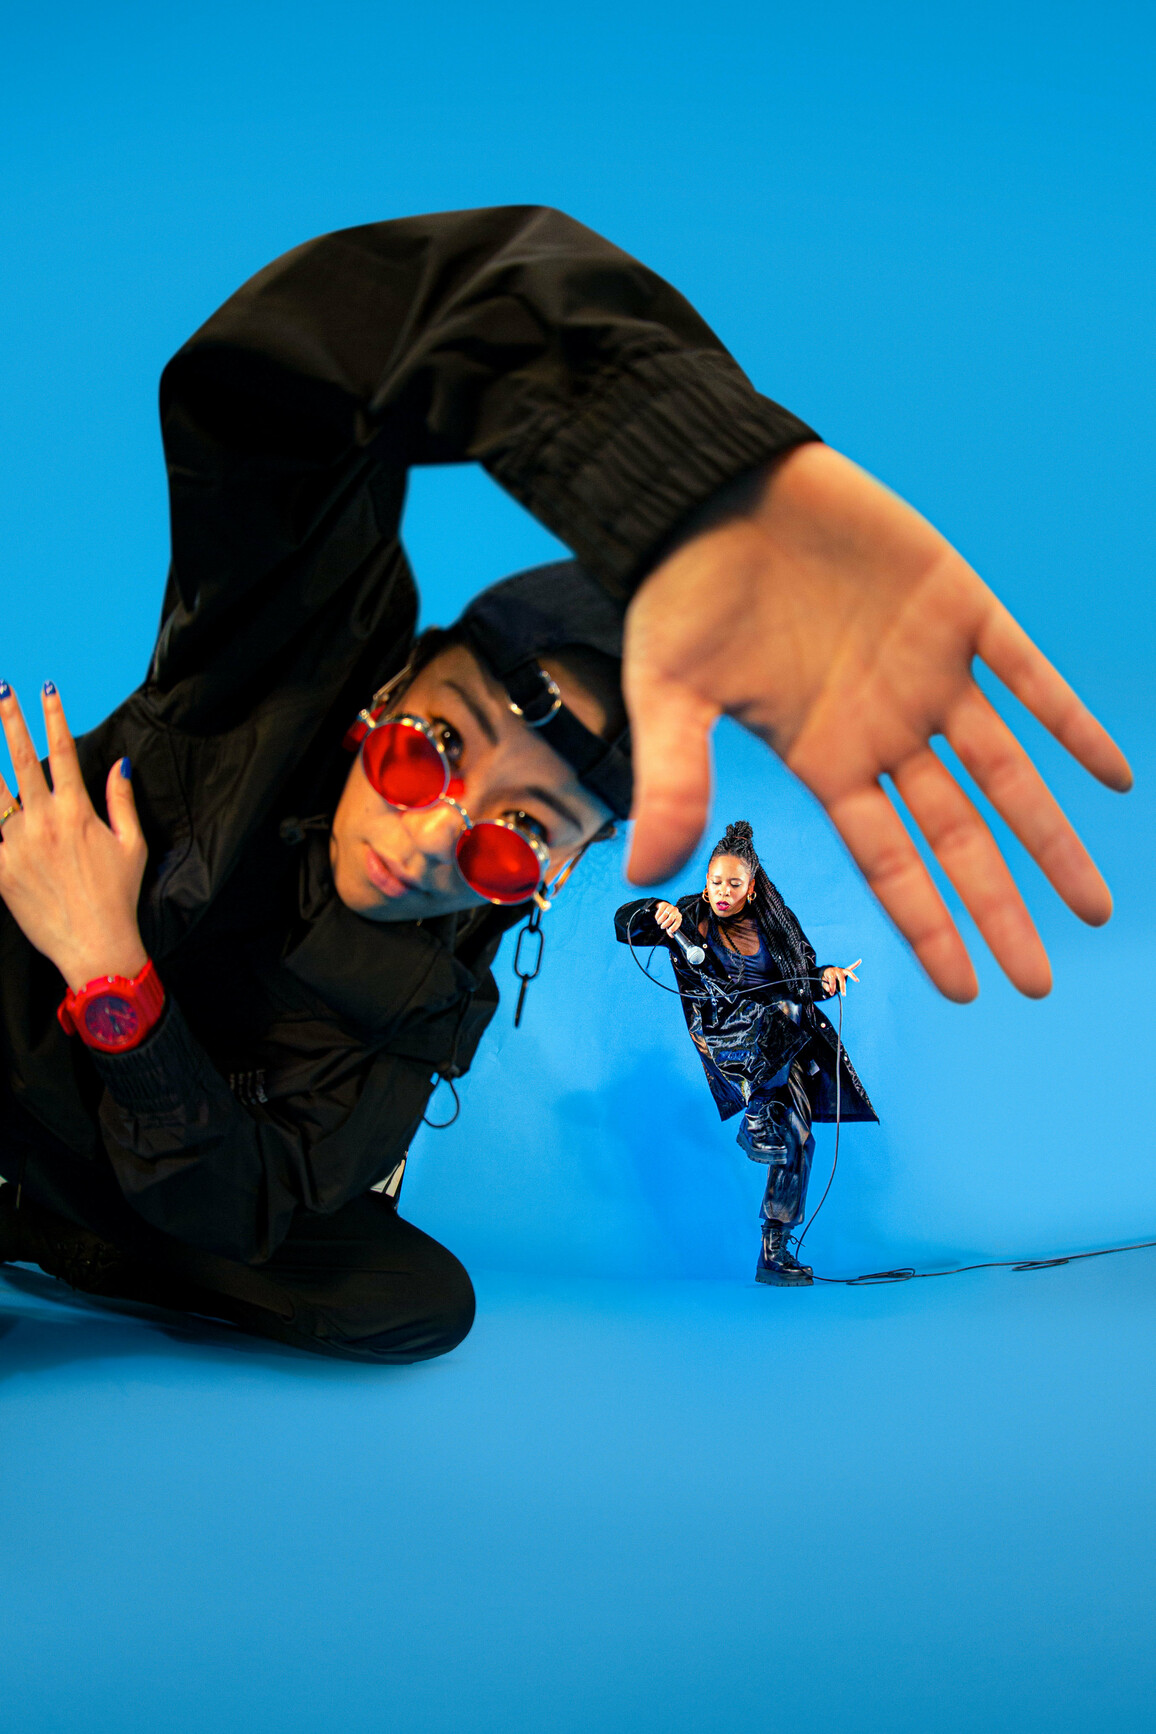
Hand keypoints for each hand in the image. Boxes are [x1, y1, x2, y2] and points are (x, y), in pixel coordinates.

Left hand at [0, 683, 147, 990]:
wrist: (95, 945)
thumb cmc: (119, 897)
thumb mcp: (132, 845)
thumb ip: (121, 800)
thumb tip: (119, 764)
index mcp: (77, 813)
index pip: (63, 752)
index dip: (54, 717)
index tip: (47, 688)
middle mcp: (43, 822)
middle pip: (20, 761)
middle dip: (9, 722)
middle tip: (0, 693)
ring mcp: (16, 846)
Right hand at [623, 443, 1131, 1001]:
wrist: (710, 489)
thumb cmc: (681, 594)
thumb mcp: (666, 696)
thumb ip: (672, 782)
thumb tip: (647, 875)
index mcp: (825, 759)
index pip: (889, 860)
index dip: (928, 925)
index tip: (966, 987)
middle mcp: (884, 729)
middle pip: (956, 836)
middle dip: (998, 907)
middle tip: (1039, 981)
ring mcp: (925, 672)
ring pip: (1003, 770)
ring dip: (1048, 834)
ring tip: (1092, 901)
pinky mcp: (955, 604)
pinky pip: (1027, 671)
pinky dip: (1070, 720)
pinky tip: (1113, 772)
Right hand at [653, 899, 682, 934]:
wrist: (663, 908)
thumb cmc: (668, 917)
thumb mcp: (670, 924)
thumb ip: (670, 930)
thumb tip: (672, 936)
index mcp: (679, 916)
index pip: (678, 922)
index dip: (673, 927)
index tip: (669, 931)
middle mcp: (676, 911)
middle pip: (670, 919)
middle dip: (665, 924)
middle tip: (662, 927)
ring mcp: (670, 907)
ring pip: (664, 915)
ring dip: (660, 920)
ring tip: (659, 922)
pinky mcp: (664, 904)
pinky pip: (660, 912)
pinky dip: (657, 916)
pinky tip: (657, 918)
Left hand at [821, 959, 861, 996]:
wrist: (826, 970)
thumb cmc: (825, 977)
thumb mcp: (822, 981)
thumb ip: (825, 985)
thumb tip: (829, 990)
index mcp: (830, 973)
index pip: (832, 981)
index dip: (832, 988)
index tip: (831, 993)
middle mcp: (836, 970)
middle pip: (841, 979)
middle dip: (842, 987)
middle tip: (844, 995)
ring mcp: (841, 970)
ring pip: (848, 972)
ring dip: (853, 976)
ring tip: (857, 980)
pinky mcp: (845, 970)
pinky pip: (851, 966)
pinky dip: (856, 964)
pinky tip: (860, 960)